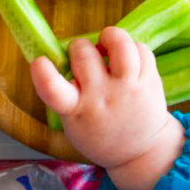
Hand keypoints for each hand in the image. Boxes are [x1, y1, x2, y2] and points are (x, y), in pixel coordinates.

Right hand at [30, 27, 185, 189]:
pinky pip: (142, 49)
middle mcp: (102, 97)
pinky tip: (127, 57)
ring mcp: (129, 88)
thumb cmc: (98, 131)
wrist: (141, 152)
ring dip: (110, 36)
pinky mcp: (150, 82)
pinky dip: (132, 47)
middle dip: (79, 46)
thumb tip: (63, 53)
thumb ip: (65, 92)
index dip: (43, 72)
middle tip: (83, 56)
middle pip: (84, 53)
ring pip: (120, 44)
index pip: (53, 90)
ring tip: (107, 44)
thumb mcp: (72, 121)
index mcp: (76, 110)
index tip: (39, 62)